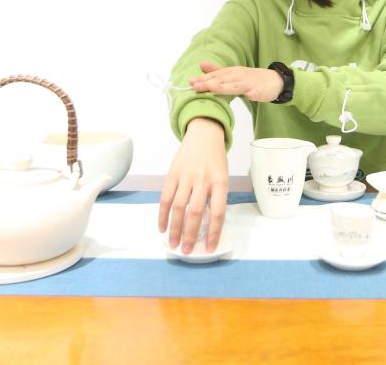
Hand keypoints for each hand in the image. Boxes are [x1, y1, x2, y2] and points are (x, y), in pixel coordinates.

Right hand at [158, 117, 228, 253]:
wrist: (204, 135)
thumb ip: (215, 198)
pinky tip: (162, 227)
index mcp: (220, 182)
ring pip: (178, 207)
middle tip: (186, 250)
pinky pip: (165, 198)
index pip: (217, 212)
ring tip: (173, 243)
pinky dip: (162, 215)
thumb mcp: (223, 177)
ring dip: (174, 228)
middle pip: (195, 212)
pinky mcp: (172, 174)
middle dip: (190, 234)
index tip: (208, 248)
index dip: (213, 233)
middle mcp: (203, 179)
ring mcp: (186, 176)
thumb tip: (207, 226)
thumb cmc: (215, 160)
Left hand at [187, 61, 283, 102]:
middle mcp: (239, 76)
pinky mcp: (261, 91)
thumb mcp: (233, 74)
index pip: (215, 76)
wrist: (275, 80)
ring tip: (214, 88)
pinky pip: (257, 93)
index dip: (203, 79)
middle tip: (196, 85)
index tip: (190, 82)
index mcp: (232, 73)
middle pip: (223, 80)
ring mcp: (250, 83)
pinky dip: (254, 94)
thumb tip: (201, 64)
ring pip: (237, 86)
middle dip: (209, 83)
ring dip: (226, 87)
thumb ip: (217, 70)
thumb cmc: (251, 79)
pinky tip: (251, 95)